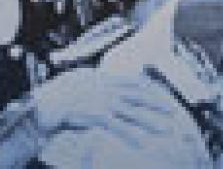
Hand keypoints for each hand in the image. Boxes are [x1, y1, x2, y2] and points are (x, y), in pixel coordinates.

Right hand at [32, 68, 178, 144]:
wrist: (49, 100)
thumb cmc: (62, 92)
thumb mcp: (82, 78)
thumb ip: (97, 81)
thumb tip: (105, 80)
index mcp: (105, 78)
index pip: (133, 82)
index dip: (149, 89)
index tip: (162, 93)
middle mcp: (109, 89)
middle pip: (139, 96)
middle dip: (157, 104)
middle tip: (173, 111)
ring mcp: (104, 102)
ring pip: (133, 112)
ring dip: (151, 121)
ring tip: (165, 129)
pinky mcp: (98, 116)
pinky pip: (118, 127)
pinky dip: (131, 135)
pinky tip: (141, 143)